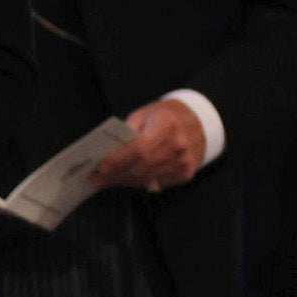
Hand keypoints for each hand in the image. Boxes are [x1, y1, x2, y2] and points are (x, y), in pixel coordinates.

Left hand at [87, 97, 208, 193]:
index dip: (117, 160)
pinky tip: (123, 179)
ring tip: (104, 180)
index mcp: (168, 126)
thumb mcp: (147, 113)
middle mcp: (178, 148)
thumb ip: (129, 131)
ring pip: (146, 179)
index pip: (138, 149)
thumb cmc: (168, 115)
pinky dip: (137, 182)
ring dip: (122, 180)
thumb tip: (108, 151)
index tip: (98, 166)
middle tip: (94, 177)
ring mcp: (183, 164)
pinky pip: (155, 182)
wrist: (201, 122)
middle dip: (114, 173)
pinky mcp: (185, 174)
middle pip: (140, 168)